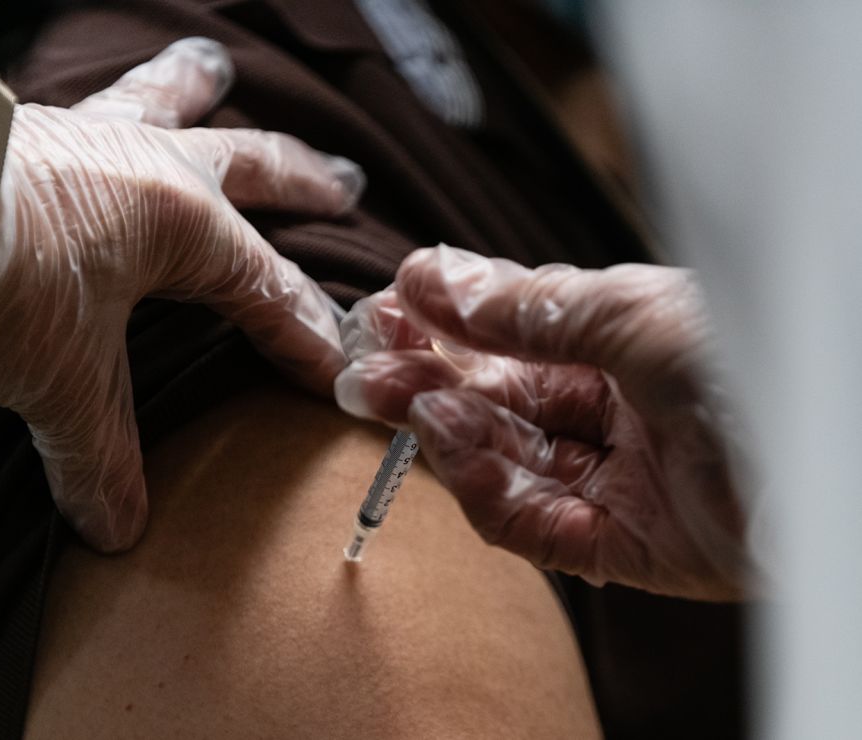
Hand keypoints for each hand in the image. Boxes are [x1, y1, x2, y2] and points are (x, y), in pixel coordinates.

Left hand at [0, 38, 362, 552]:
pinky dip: (113, 101)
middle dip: (302, 180)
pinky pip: (92, 103)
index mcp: (184, 220)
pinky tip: (100, 106)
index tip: (337, 366)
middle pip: (250, 166)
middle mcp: (148, 164)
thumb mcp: (58, 377)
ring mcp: (89, 135)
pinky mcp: (29, 129)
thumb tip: (116, 530)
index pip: (268, 288)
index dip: (308, 334)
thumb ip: (96, 450)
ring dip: (196, 91)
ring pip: (164, 101)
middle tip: (344, 181)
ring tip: (215, 71)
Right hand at [335, 245, 751, 599]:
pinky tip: (453, 446)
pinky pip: (537, 524)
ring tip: (401, 399)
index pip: (516, 333)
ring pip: (507, 460)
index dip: (449, 321)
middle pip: (499, 398)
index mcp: (628, 342)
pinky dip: (486, 489)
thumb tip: (432, 279)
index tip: (389, 306)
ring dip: (445, 431)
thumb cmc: (764, 361)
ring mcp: (623, 480)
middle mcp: (620, 409)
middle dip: (428, 378)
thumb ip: (526, 308)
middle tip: (366, 364)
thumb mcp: (635, 313)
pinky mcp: (628, 548)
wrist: (840, 469)